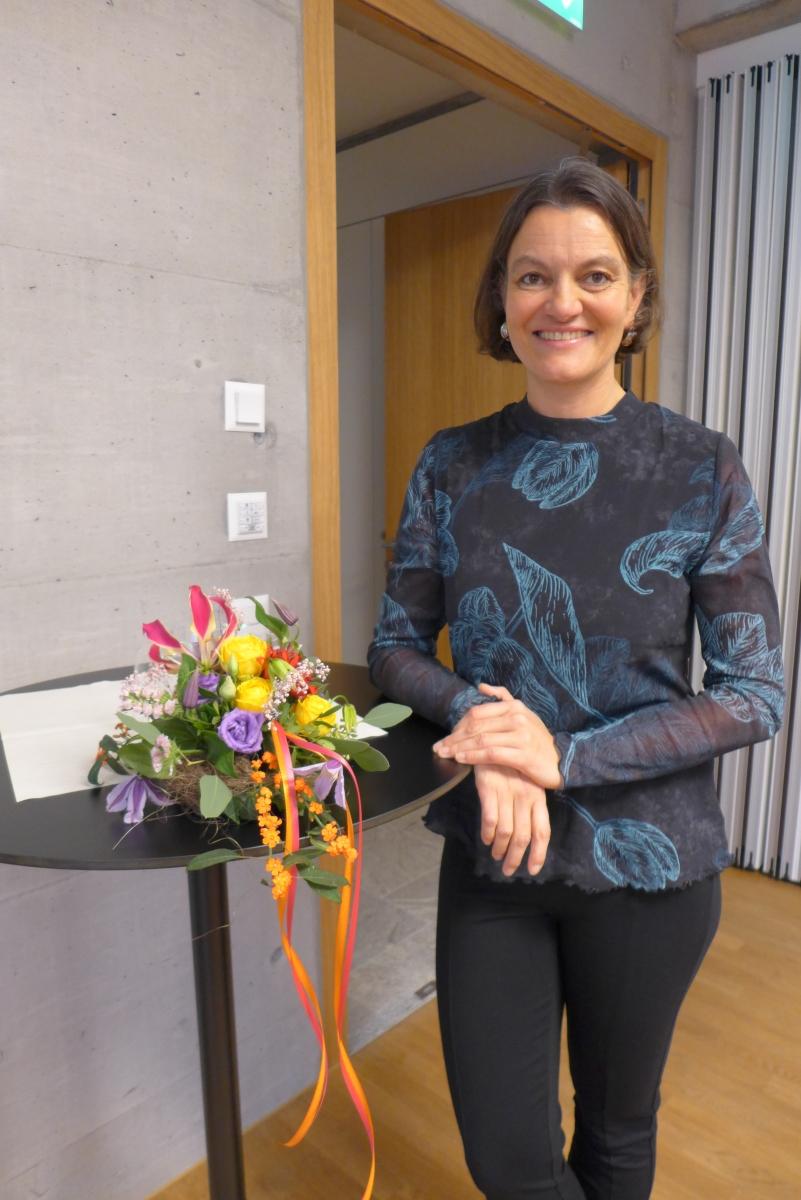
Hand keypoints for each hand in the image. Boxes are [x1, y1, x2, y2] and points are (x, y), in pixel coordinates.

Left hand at [433, 685, 562, 789]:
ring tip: (445, 754)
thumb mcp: (524, 714)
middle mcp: (517, 718)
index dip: (458, 726)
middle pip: (476, 727)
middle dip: (454, 738)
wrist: (562, 760)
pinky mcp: (523, 755)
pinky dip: (473, 756)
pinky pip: (491, 754)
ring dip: (459, 748)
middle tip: (439, 748)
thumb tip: (482, 686)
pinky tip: (462, 759)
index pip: (477, 714)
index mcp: (514, 706)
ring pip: (481, 740)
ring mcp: (521, 736)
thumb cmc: (538, 740)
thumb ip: (503, 698)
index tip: (446, 737)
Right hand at [474, 763, 550, 875]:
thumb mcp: (526, 781)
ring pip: (506, 832)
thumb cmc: (511, 762)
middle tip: (507, 870)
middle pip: (524, 836)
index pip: (542, 831)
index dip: (538, 853)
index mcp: (538, 796)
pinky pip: (490, 819)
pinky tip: (485, 838)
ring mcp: (508, 793)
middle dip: (516, 858)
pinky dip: (487, 833)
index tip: (532, 870)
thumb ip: (527, 805)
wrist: (493, 735)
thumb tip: (525, 832)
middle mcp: (526, 797)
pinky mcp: (490, 788)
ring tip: (495, 855)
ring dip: (500, 848)